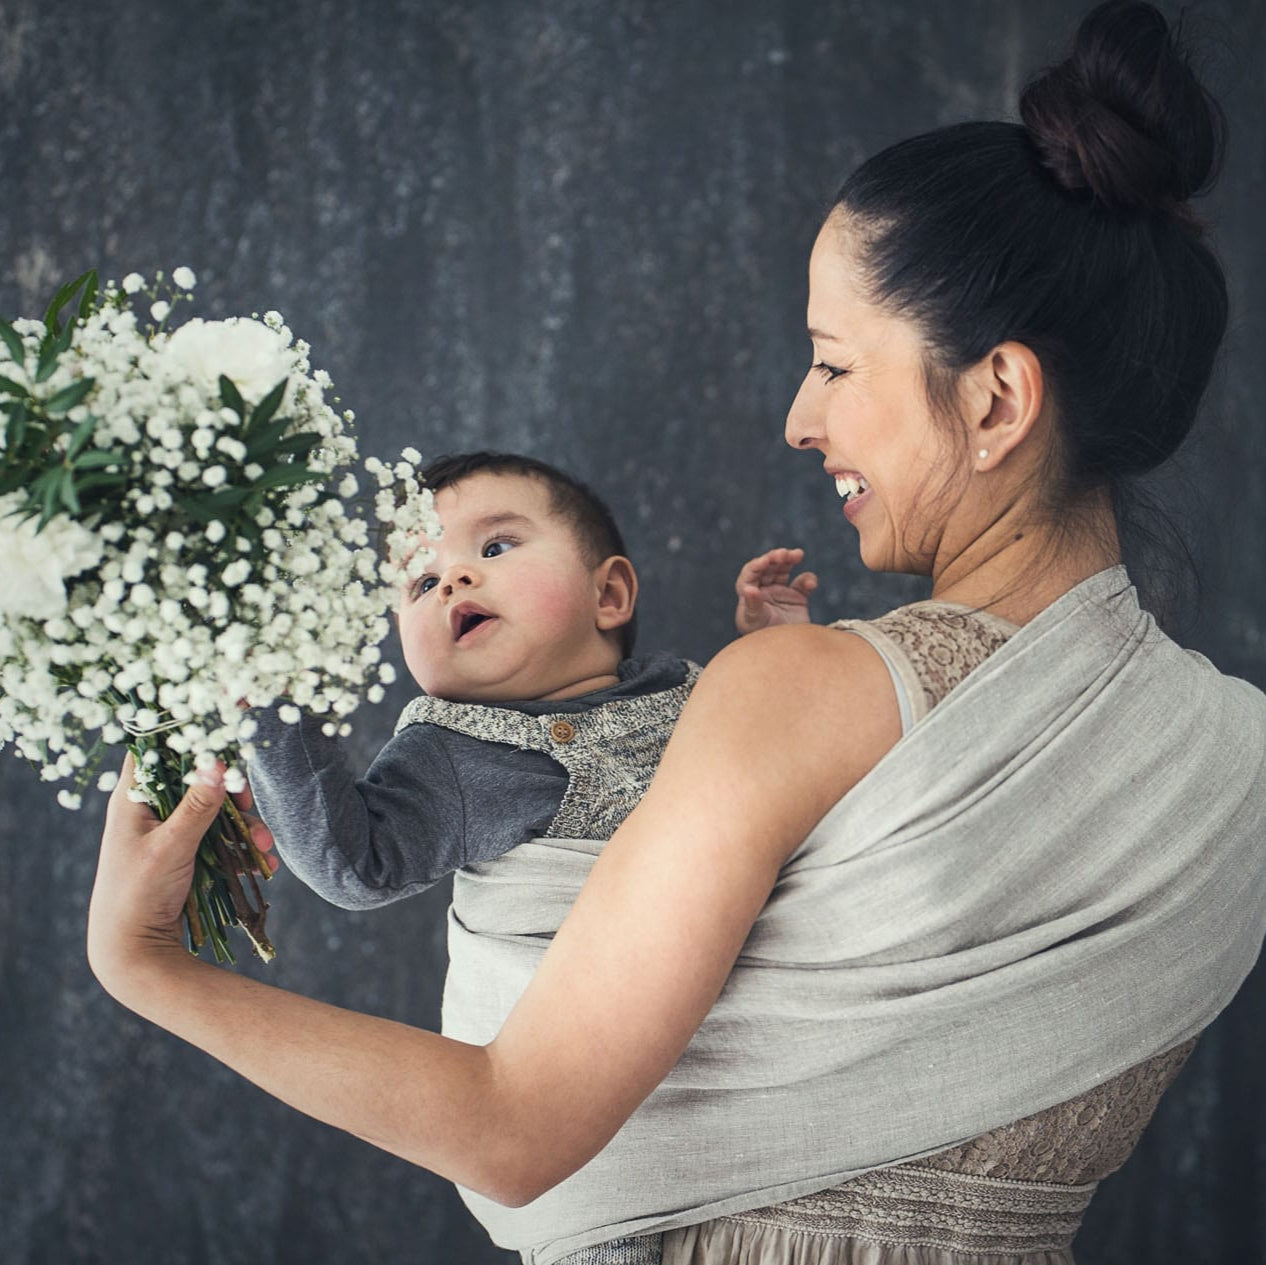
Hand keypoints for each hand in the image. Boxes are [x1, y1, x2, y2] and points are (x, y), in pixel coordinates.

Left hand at [87, 755, 276, 997]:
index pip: (156, 750)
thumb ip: (197, 805)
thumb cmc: (137, 894)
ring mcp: (170, 834)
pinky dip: (241, 849)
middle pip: (197, 781)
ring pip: (215, 813)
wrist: (133, 953)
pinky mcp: (187, 856)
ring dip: (244, 827)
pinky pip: (221, 841)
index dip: (186, 736)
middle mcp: (150, 811)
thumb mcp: (171, 846)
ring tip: (264, 848)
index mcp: (133, 799)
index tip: (221, 733)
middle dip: (231, 794)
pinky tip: (261, 864)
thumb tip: (216, 760)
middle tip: (248, 806)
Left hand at [734, 547, 817, 634]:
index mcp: (748, 593)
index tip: (767, 560)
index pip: (751, 572)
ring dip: (790, 560)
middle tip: (785, 553)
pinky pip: (803, 585)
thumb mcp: (754, 621)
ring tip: (798, 554)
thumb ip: (752, 605)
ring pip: (785, 570)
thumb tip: (748, 589)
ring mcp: (781, 593)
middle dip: (776, 558)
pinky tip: (810, 585)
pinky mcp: (797, 599)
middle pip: (768, 567)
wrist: (785, 654)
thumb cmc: (761, 638)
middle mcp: (764, 590)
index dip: (759, 564)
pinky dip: (808, 581)